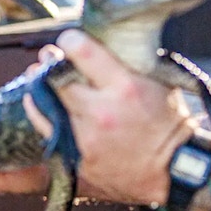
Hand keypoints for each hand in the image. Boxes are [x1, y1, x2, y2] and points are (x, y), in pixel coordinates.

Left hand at [41, 29, 195, 205]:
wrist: (175, 171)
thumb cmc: (169, 122)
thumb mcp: (158, 83)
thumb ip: (128, 63)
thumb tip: (100, 41)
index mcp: (125, 88)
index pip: (83, 52)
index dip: (70, 41)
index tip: (68, 40)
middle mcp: (102, 112)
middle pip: (57, 79)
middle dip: (50, 63)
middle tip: (47, 56)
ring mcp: (88, 138)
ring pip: (45, 107)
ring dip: (38, 89)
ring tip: (36, 76)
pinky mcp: (79, 159)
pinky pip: (51, 133)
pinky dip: (44, 116)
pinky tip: (40, 105)